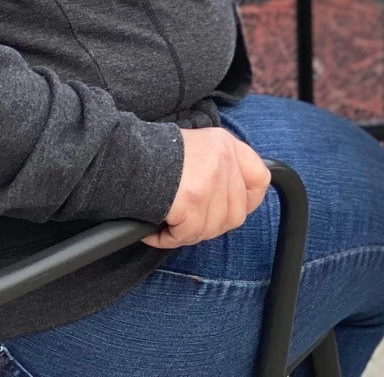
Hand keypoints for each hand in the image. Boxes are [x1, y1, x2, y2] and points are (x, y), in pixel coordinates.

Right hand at [144, 127, 270, 247]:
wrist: (123, 157)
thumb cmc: (155, 157)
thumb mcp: (197, 148)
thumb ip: (219, 168)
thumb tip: (230, 201)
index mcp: (226, 144)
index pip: (260, 178)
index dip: (249, 202)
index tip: (228, 210)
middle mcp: (224, 159)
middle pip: (235, 213)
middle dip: (210, 225)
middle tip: (186, 223)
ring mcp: (211, 179)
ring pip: (212, 228)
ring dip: (188, 233)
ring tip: (168, 224)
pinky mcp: (193, 199)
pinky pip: (188, 234)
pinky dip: (169, 239)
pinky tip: (155, 230)